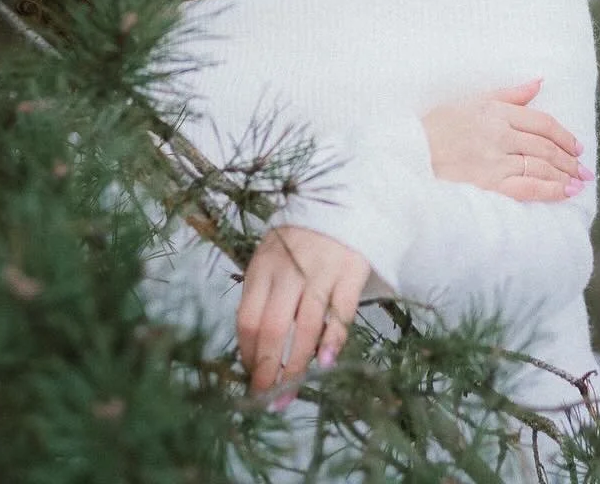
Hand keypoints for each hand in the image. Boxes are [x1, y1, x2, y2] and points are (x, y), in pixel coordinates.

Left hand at [236, 225, 368, 398]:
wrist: (344, 201)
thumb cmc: (301, 240)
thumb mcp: (272, 258)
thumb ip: (264, 294)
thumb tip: (255, 350)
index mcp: (263, 267)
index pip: (248, 320)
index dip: (248, 355)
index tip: (252, 379)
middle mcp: (289, 270)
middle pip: (272, 328)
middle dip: (268, 370)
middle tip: (268, 399)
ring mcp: (321, 270)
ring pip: (305, 326)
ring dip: (297, 365)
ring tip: (291, 392)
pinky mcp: (351, 271)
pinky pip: (341, 312)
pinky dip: (332, 340)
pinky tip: (325, 364)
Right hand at [421, 78, 591, 200]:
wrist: (406, 155)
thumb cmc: (435, 128)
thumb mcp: (470, 102)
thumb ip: (507, 95)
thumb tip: (538, 82)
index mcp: (496, 112)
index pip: (541, 122)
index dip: (563, 135)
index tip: (576, 146)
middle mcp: (499, 135)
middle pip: (545, 146)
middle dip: (569, 159)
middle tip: (583, 169)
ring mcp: (495, 161)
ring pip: (541, 166)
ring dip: (564, 176)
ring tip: (578, 183)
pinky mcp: (489, 185)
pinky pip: (528, 187)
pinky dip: (550, 190)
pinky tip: (564, 193)